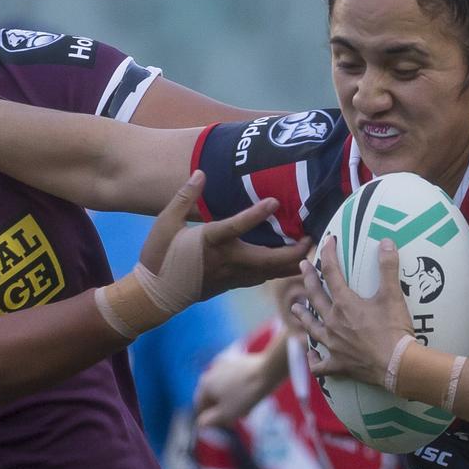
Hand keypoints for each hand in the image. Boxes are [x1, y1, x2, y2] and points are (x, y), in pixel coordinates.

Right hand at [140, 171, 308, 303]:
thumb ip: (185, 196)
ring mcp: (232, 276)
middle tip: (313, 236)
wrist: (155, 295)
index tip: (275, 202)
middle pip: (270, 259)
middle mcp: (227, 261)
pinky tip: (288, 261)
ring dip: (291, 261)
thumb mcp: (165, 223)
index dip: (256, 214)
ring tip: (309, 247)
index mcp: (209, 242)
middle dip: (295, 250)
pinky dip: (279, 270)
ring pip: (271, 273)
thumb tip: (201, 173)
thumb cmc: (158, 256)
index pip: (236, 226)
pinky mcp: (233, 284)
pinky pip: (263, 278)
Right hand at [194, 345, 281, 427]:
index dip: (208, 419)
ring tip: (245, 412)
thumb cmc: (245, 395)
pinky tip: (250, 397)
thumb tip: (200, 424)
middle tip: (233, 421)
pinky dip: (238, 389)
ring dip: (231, 401)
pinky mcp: (238, 361)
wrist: (267, 372)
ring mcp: (225, 364)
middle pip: (213, 396)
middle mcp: (211, 371)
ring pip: (224, 388)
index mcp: (205, 384)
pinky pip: (234, 379)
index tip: (218, 427)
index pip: (200, 405)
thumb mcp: (226, 414)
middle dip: (222, 410)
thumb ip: (210, 421)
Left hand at [291, 237, 412, 386]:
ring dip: (302, 315)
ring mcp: (333, 344)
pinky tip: (312, 354)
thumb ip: (388, 267)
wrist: (397, 365)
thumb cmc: (394, 329)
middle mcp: (333, 322)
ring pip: (311, 327)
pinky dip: (314, 359)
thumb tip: (386, 242)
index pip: (331, 272)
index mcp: (344, 304)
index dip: (328, 254)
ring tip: (294, 307)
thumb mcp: (393, 295)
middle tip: (302, 266)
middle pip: (315, 296)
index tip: (328, 241)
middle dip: (308, 278)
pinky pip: (320, 364)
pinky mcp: (338, 364)